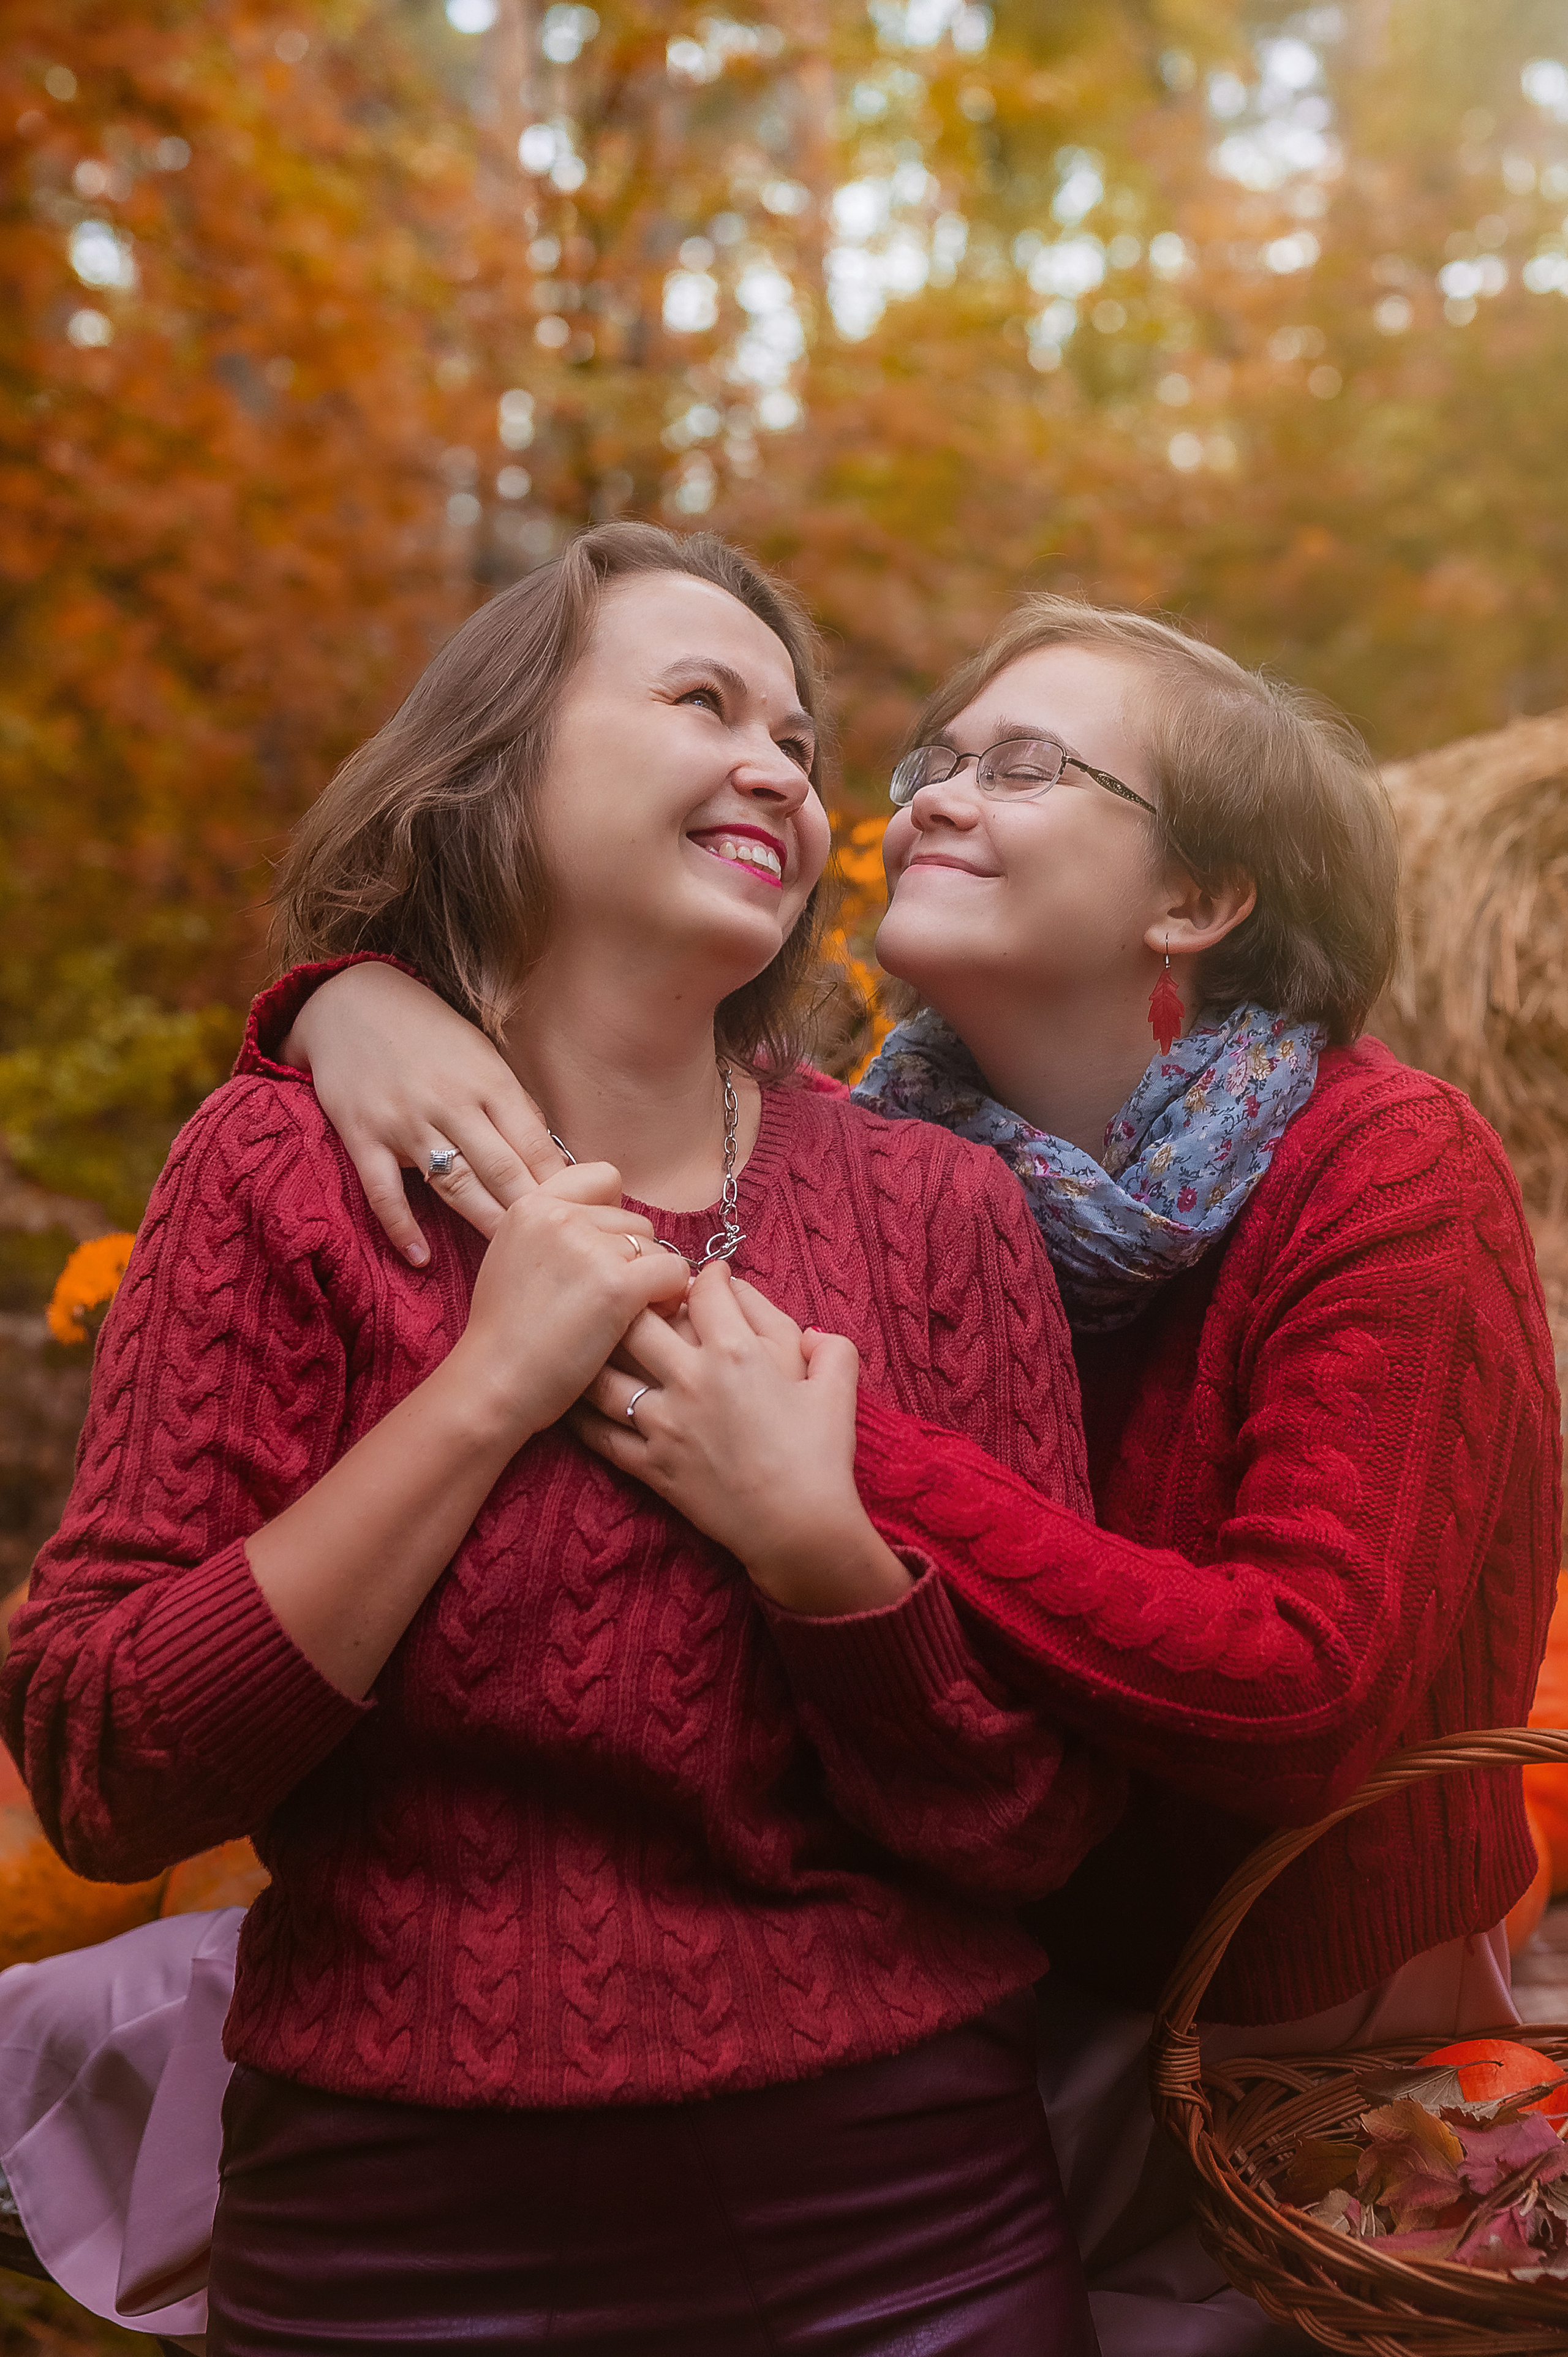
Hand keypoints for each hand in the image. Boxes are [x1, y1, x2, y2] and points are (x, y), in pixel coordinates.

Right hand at [282, 962, 565, 1263]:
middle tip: (555, 1249)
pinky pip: (385, 1191)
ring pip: (453, 1185)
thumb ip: (511, 1102)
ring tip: (508, 1260)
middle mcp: (450, 1103)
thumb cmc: (426, 1031)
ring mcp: (405, 1121)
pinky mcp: (363, 1136)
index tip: (581, 1216)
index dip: (560, 1186)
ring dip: (484, 1224)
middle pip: (501, 1171)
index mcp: (488, 1081)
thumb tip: (550, 1153)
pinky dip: (402, 1227)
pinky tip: (421, 1258)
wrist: (348, 1001)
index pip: (535, 1144)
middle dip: (532, 1213)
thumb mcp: (480, 1052)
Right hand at [443, 1164, 689, 1447]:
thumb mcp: (513, 1256)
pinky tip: (647, 1320)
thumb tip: (611, 1226)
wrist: (492, 1383)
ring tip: (623, 1315)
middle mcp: (560, 1216)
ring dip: (651, 1281)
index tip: (602, 1252)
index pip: (603, 1177)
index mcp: (531, 1205)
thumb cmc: (505, 1333)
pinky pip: (674, 1273)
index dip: (613, 1215)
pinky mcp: (616, 1285)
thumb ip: (554, 1230)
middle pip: (633, 1220)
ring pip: (657, 1247)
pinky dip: (671, 1297)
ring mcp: (589, 1248)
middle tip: (608, 1297)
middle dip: (632, 1258)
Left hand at [570, 1265, 911, 1616]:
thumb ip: (829, 1346)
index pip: (704, 1289)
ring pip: (603, 1375)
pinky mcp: (649, 1465)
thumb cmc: (820, 1455)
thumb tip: (807, 1330)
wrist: (799, 1528)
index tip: (708, 1277)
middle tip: (640, 1299)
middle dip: (633, 1300)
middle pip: (634, 1321)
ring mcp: (662, 1424)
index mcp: (735, 1352)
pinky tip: (577, 1402)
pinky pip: (600, 1434)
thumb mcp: (837, 1387)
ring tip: (592, 1342)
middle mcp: (689, 1380)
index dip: (706, 1274)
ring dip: (594, 1353)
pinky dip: (583, 1416)